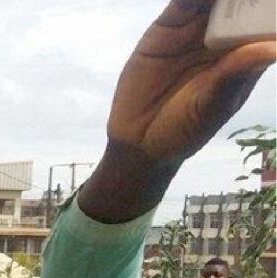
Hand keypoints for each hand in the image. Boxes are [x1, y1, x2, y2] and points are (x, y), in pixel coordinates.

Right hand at [109, 1, 276, 163]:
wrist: (138, 139)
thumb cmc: (184, 129)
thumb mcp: (212, 108)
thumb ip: (234, 77)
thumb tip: (273, 49)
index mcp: (246, 55)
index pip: (265, 23)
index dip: (269, 9)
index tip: (273, 3)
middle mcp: (225, 37)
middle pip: (242, 4)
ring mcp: (196, 29)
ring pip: (212, 0)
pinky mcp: (168, 25)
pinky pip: (181, 3)